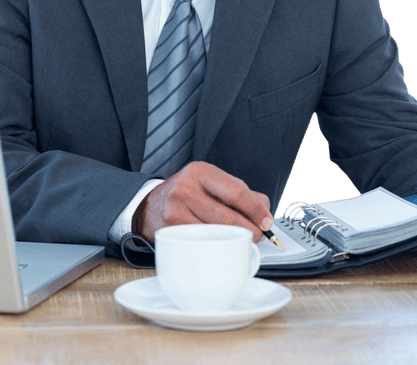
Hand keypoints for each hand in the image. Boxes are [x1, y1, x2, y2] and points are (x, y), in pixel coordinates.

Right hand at [133, 161, 272, 243]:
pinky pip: (202, 242)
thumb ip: (239, 193)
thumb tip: (265, 212)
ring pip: (217, 231)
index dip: (256, 209)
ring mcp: (175, 210)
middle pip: (228, 216)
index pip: (237, 191)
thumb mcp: (210, 184)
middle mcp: (185, 188)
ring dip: (235, 239)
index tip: (267, 221)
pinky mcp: (169, 231)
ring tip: (242, 240)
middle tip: (258, 236)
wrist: (149, 207)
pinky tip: (221, 245)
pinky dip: (217, 246)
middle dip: (250, 229)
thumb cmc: (187, 196)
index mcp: (200, 172)